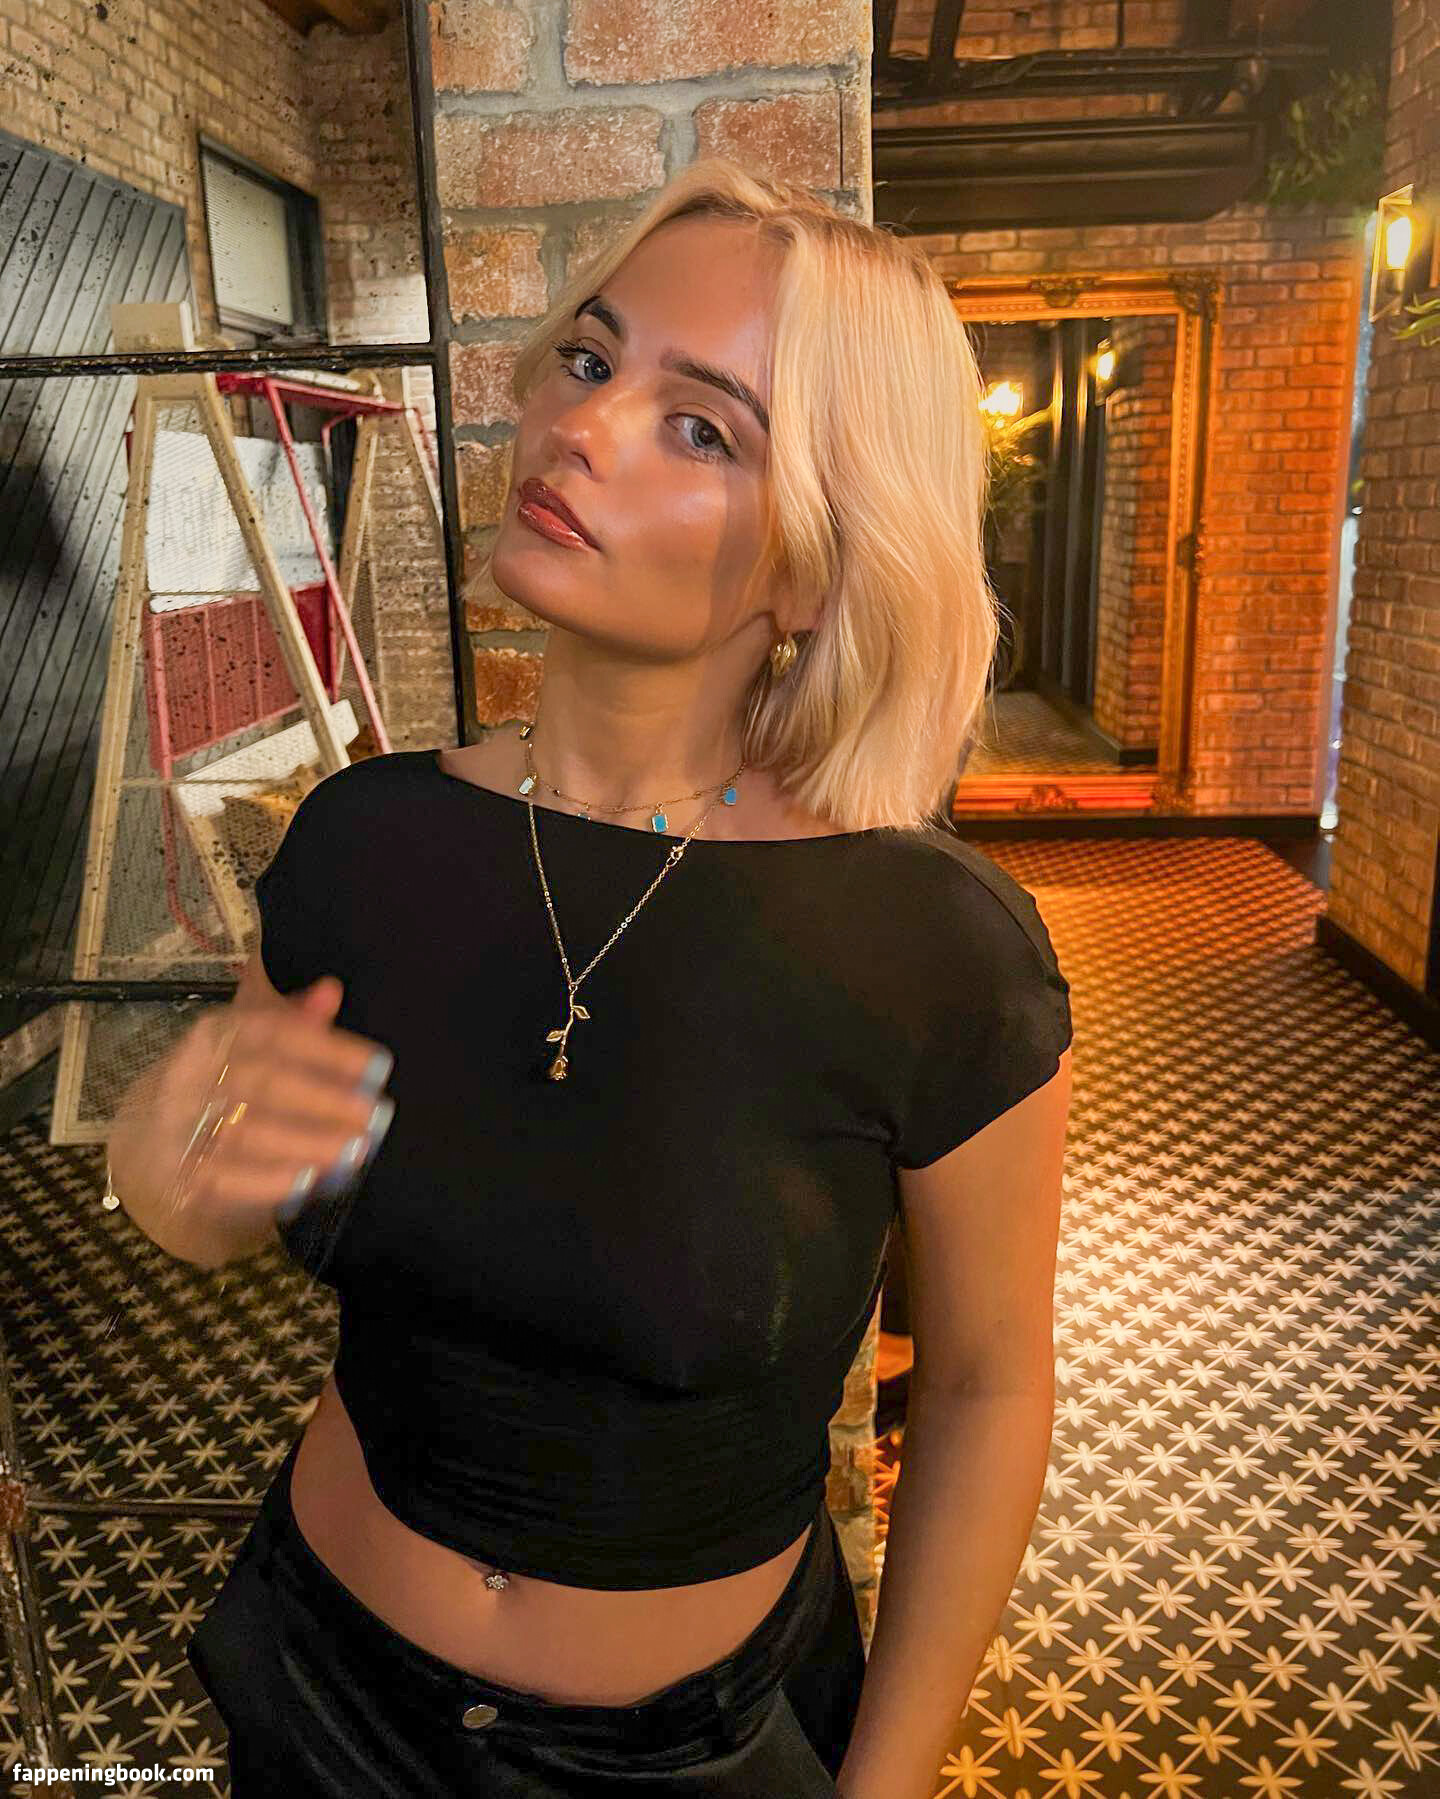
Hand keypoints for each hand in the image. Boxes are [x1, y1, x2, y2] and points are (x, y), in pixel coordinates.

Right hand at [151, 975, 394, 1238]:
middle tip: (374, 1115)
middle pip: (262, 1083)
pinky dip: (269, 1181)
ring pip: (246, 1132)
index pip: (273, 1033)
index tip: (378, 1065)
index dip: (328, 1048)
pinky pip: (224, 1178)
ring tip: (355, 1151)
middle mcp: (191, 1075)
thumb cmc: (221, 1082)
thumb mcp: (250, 1044)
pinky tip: (310, 1181)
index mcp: (213, 1035)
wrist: (148, 1138)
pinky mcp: (178, 1171)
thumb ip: (293, 1020)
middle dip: (324, 1100)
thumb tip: (331, 989)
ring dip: (306, 1143)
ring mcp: (180, 1126)